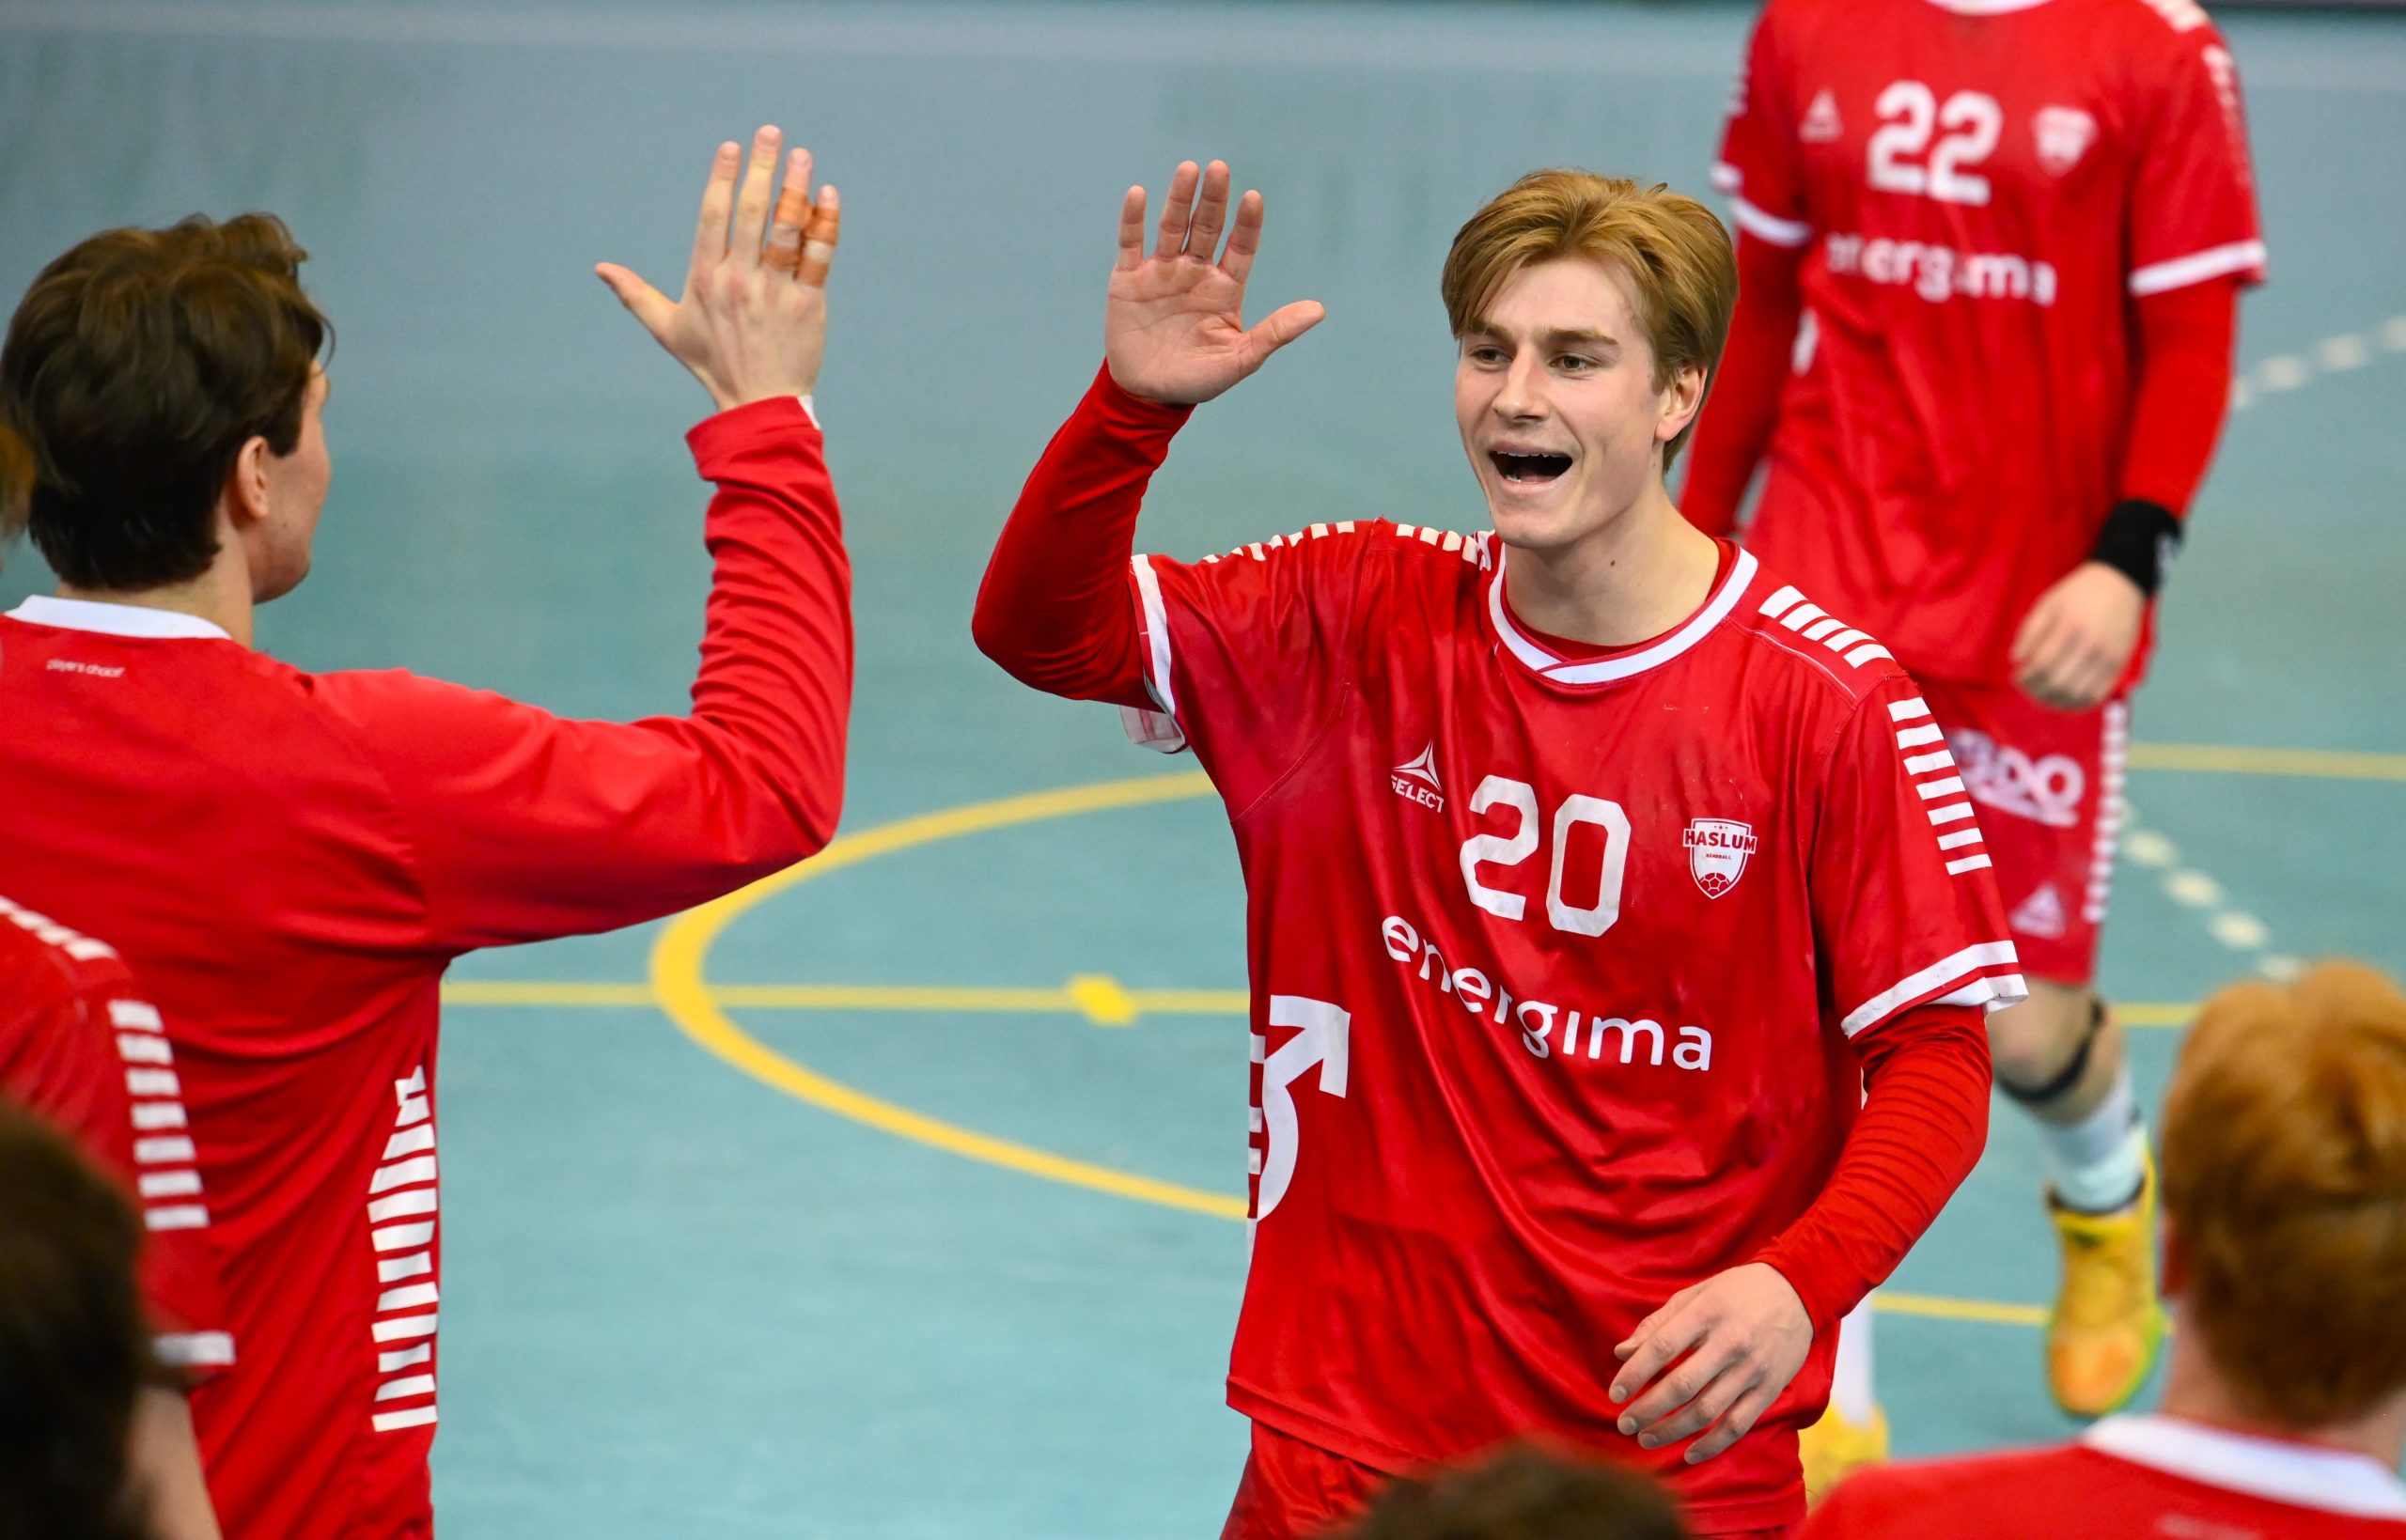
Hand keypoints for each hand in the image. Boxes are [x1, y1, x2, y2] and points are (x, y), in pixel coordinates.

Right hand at [597, 125, 840, 411]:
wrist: (760, 404)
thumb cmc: (713, 364)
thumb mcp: (668, 329)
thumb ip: (636, 294)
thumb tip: (599, 269)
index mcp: (705, 279)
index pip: (712, 217)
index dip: (722, 178)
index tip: (731, 147)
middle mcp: (739, 280)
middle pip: (752, 213)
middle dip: (762, 168)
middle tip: (772, 132)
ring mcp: (775, 291)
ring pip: (787, 230)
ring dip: (796, 188)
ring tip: (802, 156)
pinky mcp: (807, 303)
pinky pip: (817, 257)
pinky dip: (824, 225)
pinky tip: (828, 196)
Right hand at [1106, 159, 1324, 403]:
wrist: (1148, 394)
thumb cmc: (1198, 379)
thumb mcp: (1241, 360)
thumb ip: (1276, 332)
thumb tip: (1319, 310)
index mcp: (1225, 289)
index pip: (1241, 247)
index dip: (1247, 223)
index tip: (1253, 198)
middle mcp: (1195, 272)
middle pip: (1207, 227)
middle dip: (1214, 199)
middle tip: (1220, 168)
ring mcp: (1161, 272)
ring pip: (1172, 227)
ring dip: (1179, 198)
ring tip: (1189, 169)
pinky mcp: (1128, 279)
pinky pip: (1131, 243)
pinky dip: (1133, 219)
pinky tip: (1138, 194)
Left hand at [1610, 1263, 1812, 1463]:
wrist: (1798, 1291)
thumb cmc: (1737, 1291)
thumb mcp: (1695, 1294)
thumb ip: (1658, 1323)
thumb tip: (1622, 1353)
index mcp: (1707, 1312)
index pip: (1661, 1348)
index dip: (1634, 1374)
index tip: (1615, 1394)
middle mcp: (1730, 1342)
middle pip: (1681, 1385)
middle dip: (1647, 1409)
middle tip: (1624, 1424)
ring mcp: (1752, 1369)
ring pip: (1707, 1411)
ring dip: (1672, 1431)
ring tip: (1646, 1438)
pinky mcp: (1770, 1389)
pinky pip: (1738, 1425)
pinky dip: (1712, 1445)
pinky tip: (1689, 1453)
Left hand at [2010, 561, 2143, 710]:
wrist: (2121, 582)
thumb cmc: (2079, 592)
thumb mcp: (2048, 603)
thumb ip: (2030, 631)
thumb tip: (2015, 659)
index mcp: (2070, 626)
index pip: (2043, 664)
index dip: (2026, 677)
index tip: (2016, 677)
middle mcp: (2092, 644)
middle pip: (2059, 682)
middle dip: (2036, 691)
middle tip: (2027, 687)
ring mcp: (2108, 656)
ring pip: (2078, 694)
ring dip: (2055, 701)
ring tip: (2042, 695)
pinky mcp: (2120, 664)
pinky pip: (2097, 694)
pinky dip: (2078, 702)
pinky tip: (2064, 698)